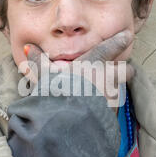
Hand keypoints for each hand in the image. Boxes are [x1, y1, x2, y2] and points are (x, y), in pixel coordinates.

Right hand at [19, 29, 134, 107]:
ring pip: (122, 89)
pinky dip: (109, 107)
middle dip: (126, 70)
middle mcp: (106, 77)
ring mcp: (110, 96)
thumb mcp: (44, 74)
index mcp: (92, 63)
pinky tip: (101, 110)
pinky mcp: (110, 114)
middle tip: (122, 70)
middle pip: (126, 70)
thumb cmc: (56, 92)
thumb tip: (28, 47)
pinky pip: (114, 107)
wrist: (65, 120)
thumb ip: (38, 60)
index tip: (127, 36)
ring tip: (109, 92)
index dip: (120, 40)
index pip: (111, 47)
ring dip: (117, 89)